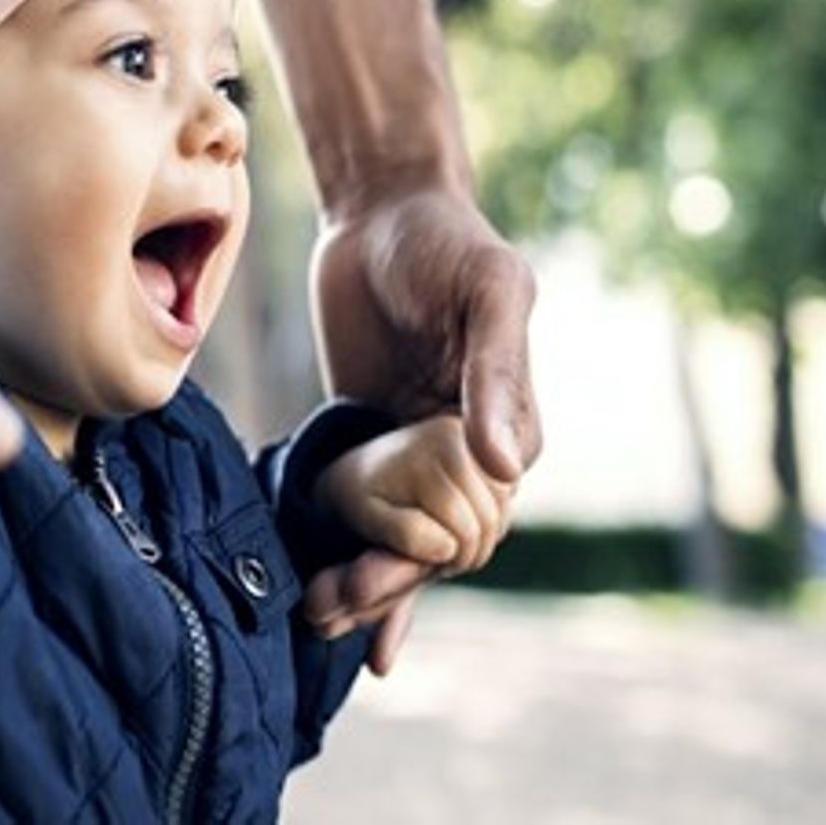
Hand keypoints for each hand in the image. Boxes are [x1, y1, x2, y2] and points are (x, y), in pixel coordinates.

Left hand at [308, 190, 537, 673]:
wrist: (383, 207)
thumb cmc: (448, 242)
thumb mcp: (489, 292)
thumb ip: (498, 373)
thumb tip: (508, 465)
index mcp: (508, 426)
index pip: (479, 514)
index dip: (438, 552)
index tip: (390, 575)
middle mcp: (464, 448)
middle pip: (435, 539)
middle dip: (391, 579)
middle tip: (333, 605)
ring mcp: (414, 447)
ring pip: (397, 534)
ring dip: (365, 581)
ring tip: (317, 618)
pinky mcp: (367, 437)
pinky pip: (362, 506)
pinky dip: (349, 552)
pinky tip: (326, 604)